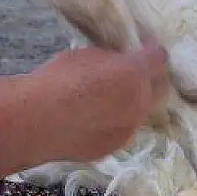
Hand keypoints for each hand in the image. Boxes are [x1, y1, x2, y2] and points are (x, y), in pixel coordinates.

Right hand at [0, 41, 172, 176]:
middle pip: (161, 89)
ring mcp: (129, 130)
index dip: (153, 51)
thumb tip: (122, 63)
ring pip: (142, 113)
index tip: (144, 48)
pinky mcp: (114, 147)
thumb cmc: (58, 79)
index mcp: (135, 75)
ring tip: (110, 98)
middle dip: (152, 79)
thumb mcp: (90, 55)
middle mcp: (140, 104)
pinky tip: (94, 118)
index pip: (160, 59)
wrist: (34, 120)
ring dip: (133, 103)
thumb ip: (114, 60)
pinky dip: (116, 122)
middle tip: (135, 74)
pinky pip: (123, 130)